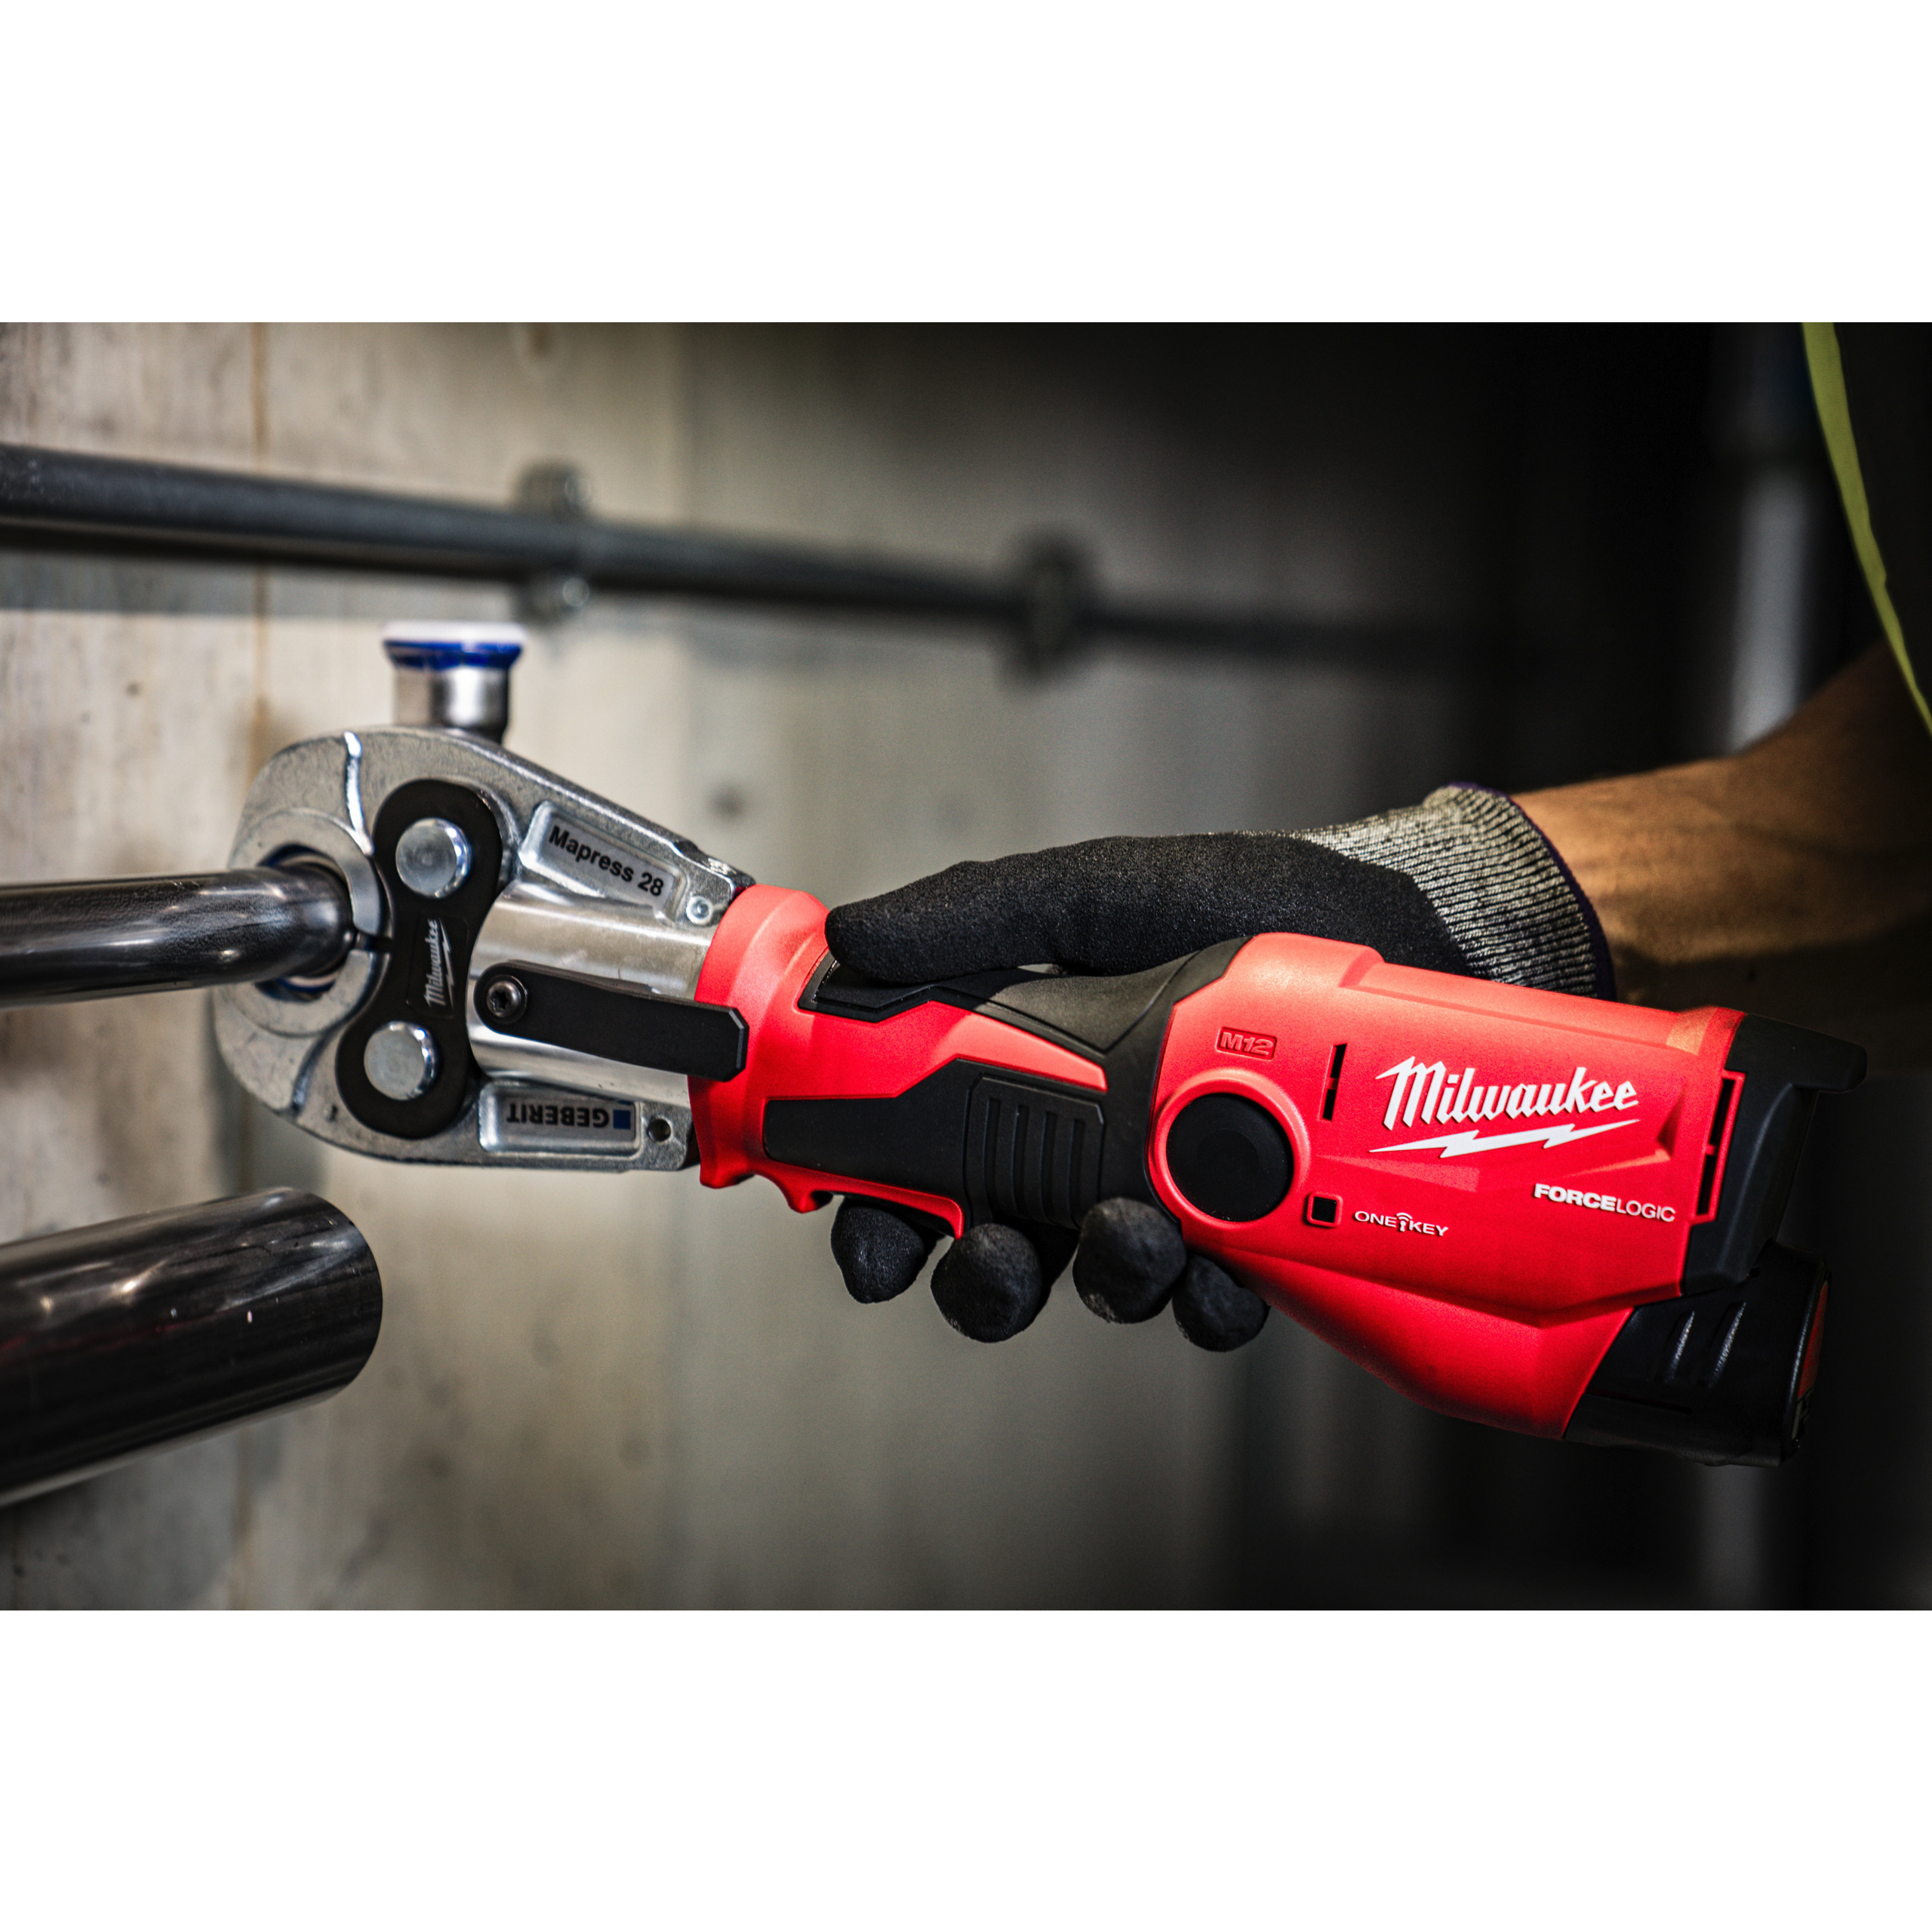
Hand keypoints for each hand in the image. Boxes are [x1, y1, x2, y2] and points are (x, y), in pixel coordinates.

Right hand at [820, 788, 1605, 1349]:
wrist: (1412, 935)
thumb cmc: (1257, 904)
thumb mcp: (1104, 892)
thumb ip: (986, 915)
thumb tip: (858, 935)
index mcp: (1032, 1071)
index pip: (924, 1162)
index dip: (879, 1215)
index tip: (867, 1239)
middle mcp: (1090, 1148)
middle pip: (995, 1254)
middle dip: (980, 1280)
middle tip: (996, 1256)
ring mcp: (1169, 1198)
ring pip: (1098, 1288)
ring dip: (1100, 1283)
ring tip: (1137, 1235)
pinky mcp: (1251, 1234)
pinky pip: (1207, 1303)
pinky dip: (1205, 1300)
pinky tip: (1222, 1262)